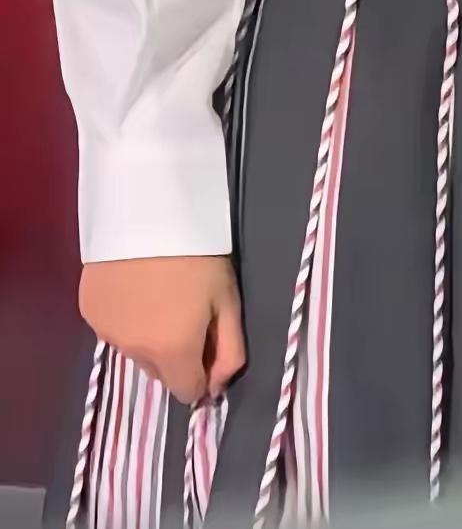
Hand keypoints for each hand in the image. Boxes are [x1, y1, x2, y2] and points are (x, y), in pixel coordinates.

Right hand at [79, 255, 245, 404]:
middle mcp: (136, 353)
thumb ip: (230, 351)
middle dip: (173, 354)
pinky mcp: (88, 311)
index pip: (187, 392)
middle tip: (184, 311)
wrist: (146, 211)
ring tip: (158, 294)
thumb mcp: (228, 299)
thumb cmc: (198, 253)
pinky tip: (134, 285)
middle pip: (160, 372)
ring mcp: (106, 333)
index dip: (201, 374)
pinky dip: (124, 317)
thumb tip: (217, 387)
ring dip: (147, 337)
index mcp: (173, 352)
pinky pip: (113, 329)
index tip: (206, 343)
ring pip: (135, 351)